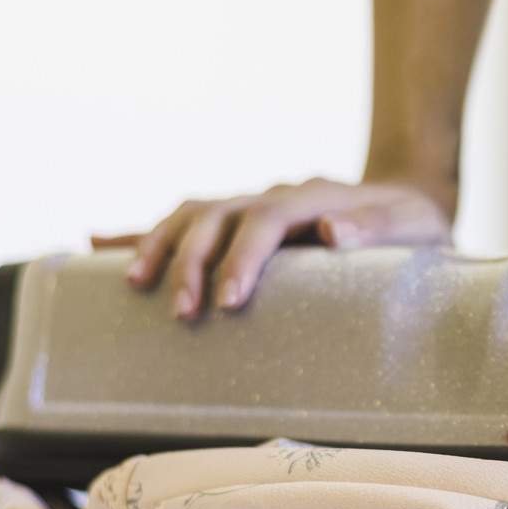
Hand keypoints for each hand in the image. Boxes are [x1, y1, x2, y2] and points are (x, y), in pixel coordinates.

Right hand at [93, 172, 454, 318]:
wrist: (407, 201)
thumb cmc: (411, 225)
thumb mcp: (411, 226)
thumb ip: (375, 229)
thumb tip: (333, 232)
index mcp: (310, 197)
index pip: (266, 222)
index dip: (243, 259)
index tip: (228, 301)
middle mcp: (271, 195)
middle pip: (216, 216)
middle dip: (192, 261)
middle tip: (182, 313)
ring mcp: (250, 204)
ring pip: (189, 214)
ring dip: (157, 245)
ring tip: (133, 286)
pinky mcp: (236, 222)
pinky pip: (182, 223)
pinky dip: (138, 233)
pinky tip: (95, 244)